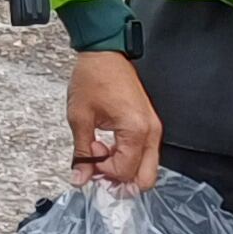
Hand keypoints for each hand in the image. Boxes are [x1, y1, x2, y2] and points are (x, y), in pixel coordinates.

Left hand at [66, 48, 162, 190]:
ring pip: (146, 168)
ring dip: (123, 168)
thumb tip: (80, 177)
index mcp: (136, 129)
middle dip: (120, 180)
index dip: (103, 171)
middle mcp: (150, 131)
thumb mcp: (80, 117)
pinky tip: (109, 146)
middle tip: (98, 169)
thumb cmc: (94, 76)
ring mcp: (152, 128)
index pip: (124, 171)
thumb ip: (81, 152)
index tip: (89, 158)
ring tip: (101, 151)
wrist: (104, 53)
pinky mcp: (149, 124)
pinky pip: (144, 153)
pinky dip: (127, 157)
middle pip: (145, 178)